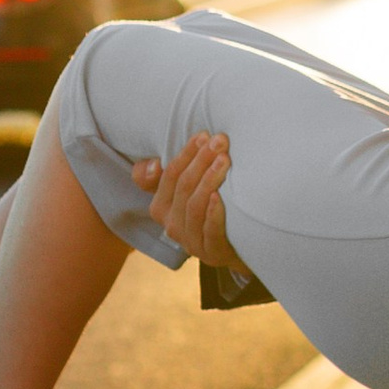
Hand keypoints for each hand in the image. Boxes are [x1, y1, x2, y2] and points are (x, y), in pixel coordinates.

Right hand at [133, 130, 234, 265]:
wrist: (235, 248)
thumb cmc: (207, 211)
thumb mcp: (184, 193)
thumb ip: (166, 175)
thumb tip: (153, 165)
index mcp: (160, 208)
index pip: (170, 175)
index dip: (186, 153)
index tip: (204, 135)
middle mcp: (171, 225)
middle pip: (183, 186)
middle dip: (202, 160)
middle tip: (220, 141)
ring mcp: (191, 241)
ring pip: (195, 205)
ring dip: (209, 179)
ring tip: (225, 160)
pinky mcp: (212, 253)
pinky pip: (210, 231)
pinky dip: (213, 213)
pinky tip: (220, 197)